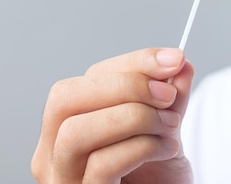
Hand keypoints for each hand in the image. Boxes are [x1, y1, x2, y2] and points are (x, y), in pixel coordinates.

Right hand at [31, 48, 194, 183]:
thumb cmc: (156, 179)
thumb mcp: (162, 130)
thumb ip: (168, 98)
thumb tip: (178, 64)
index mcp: (66, 124)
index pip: (85, 79)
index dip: (131, 63)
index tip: (174, 59)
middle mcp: (52, 153)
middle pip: (64, 98)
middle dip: (123, 86)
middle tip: (167, 93)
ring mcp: (62, 179)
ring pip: (75, 132)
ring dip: (132, 117)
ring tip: (169, 125)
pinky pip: (101, 165)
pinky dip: (140, 146)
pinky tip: (164, 148)